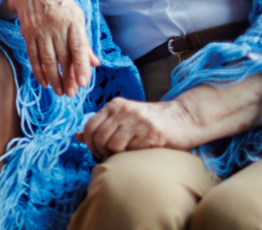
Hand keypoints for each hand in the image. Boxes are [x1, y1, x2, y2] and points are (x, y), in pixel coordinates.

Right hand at [6, 0, 98, 96]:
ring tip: (59, 92)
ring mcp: (41, 29)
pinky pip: (33, 55)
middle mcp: (56, 25)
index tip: (83, 83)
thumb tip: (95, 63)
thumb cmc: (60, 3)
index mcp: (73, 20)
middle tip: (71, 94)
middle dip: (67, 77)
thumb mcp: (76, 16)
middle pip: (62, 56)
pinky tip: (43, 81)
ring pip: (47, 58)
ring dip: (53, 78)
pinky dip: (38, 70)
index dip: (81, 66)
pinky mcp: (28, 33)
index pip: (78, 47)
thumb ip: (84, 41)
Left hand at [76, 97, 197, 160]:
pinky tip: (137, 154)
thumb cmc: (151, 121)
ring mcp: (138, 121)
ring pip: (111, 144)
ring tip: (123, 155)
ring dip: (114, 155)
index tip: (95, 151)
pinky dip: (130, 156)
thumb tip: (77, 136)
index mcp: (115, 105)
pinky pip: (130, 149)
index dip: (89, 142)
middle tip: (109, 156)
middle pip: (98, 137)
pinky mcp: (152, 133)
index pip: (90, 125)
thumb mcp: (124, 118)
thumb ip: (102, 125)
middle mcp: (124, 110)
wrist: (184, 118)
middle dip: (100, 152)